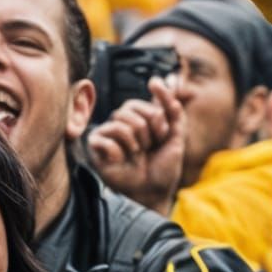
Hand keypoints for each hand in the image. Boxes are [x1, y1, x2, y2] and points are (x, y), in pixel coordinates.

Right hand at [87, 77, 185, 214]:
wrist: (154, 191)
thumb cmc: (163, 166)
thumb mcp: (176, 134)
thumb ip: (172, 107)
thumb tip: (159, 80)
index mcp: (141, 118)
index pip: (144, 102)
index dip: (158, 119)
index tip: (163, 135)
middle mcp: (123, 123)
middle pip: (130, 109)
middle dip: (148, 130)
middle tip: (150, 147)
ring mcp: (109, 134)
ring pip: (120, 122)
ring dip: (135, 141)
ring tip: (137, 154)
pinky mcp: (96, 147)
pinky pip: (104, 137)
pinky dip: (119, 151)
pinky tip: (122, 160)